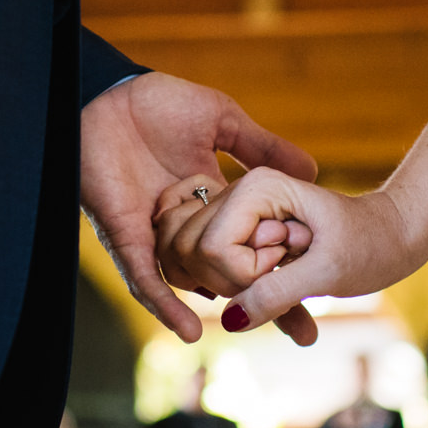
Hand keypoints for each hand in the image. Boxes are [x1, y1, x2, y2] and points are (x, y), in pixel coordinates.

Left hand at [80, 73, 317, 343]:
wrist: (106, 94)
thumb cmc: (157, 102)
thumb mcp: (222, 121)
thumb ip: (261, 146)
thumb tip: (312, 169)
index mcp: (212, 203)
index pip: (252, 244)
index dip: (285, 272)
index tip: (320, 300)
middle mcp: (187, 228)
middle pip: (230, 277)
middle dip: (266, 306)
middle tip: (304, 333)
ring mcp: (155, 238)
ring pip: (191, 284)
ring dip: (225, 303)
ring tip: (258, 321)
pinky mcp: (125, 238)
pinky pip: (144, 279)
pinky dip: (164, 305)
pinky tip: (189, 329)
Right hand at [156, 167, 424, 345]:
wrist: (392, 235)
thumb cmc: (371, 244)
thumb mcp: (329, 272)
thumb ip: (278, 294)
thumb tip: (230, 322)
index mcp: (257, 186)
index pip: (210, 248)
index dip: (243, 275)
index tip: (287, 263)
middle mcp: (236, 193)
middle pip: (193, 254)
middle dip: (233, 281)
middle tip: (283, 268)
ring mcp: (232, 213)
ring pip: (195, 264)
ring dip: (236, 286)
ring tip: (280, 270)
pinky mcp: (235, 234)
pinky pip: (209, 269)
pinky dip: (236, 288)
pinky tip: (267, 283)